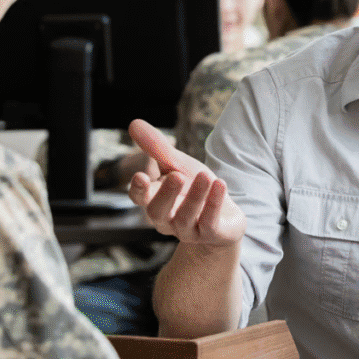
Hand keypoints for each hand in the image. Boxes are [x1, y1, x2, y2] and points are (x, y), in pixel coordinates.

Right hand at [128, 119, 245, 246]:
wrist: (224, 217)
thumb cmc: (194, 188)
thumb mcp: (178, 165)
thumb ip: (157, 148)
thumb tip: (134, 123)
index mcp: (155, 201)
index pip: (140, 198)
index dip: (139, 189)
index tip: (141, 176)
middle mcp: (167, 220)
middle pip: (158, 211)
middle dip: (167, 194)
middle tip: (177, 176)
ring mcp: (188, 231)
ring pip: (186, 216)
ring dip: (196, 196)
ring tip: (206, 175)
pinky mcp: (210, 235)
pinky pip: (209, 222)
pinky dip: (214, 203)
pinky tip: (220, 184)